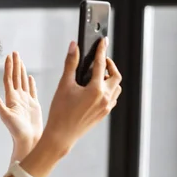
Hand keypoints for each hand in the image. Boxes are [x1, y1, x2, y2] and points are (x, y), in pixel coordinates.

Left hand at [0, 52, 43, 160]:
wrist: (28, 141)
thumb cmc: (16, 130)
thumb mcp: (5, 115)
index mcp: (11, 98)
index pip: (9, 78)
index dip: (9, 67)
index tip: (9, 56)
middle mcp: (18, 98)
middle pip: (16, 77)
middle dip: (16, 64)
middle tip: (15, 52)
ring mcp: (26, 101)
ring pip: (23, 82)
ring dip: (22, 71)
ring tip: (21, 61)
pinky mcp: (34, 105)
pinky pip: (32, 91)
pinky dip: (31, 83)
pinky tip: (30, 77)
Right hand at [42, 37, 121, 156]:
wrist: (61, 136)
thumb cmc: (60, 111)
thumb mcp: (64, 85)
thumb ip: (70, 63)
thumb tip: (74, 46)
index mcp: (96, 90)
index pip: (101, 64)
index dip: (101, 50)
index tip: (103, 41)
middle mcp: (105, 98)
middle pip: (115, 75)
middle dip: (109, 65)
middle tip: (100, 59)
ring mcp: (106, 107)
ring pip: (116, 87)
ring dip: (110, 78)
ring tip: (96, 74)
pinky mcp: (104, 113)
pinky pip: (113, 98)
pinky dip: (108, 89)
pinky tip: (96, 89)